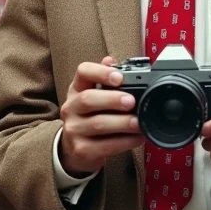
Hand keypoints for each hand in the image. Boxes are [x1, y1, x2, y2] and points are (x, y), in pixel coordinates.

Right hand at [59, 56, 142, 176]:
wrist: (73, 148)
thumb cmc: (89, 116)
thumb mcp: (93, 95)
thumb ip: (104, 78)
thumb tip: (111, 60)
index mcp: (77, 89)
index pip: (82, 72)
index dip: (100, 72)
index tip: (119, 77)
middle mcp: (71, 108)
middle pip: (88, 99)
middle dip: (113, 99)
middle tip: (132, 101)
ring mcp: (74, 130)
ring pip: (98, 124)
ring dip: (122, 123)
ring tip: (139, 122)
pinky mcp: (82, 150)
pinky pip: (105, 146)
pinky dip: (125, 142)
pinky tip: (137, 138)